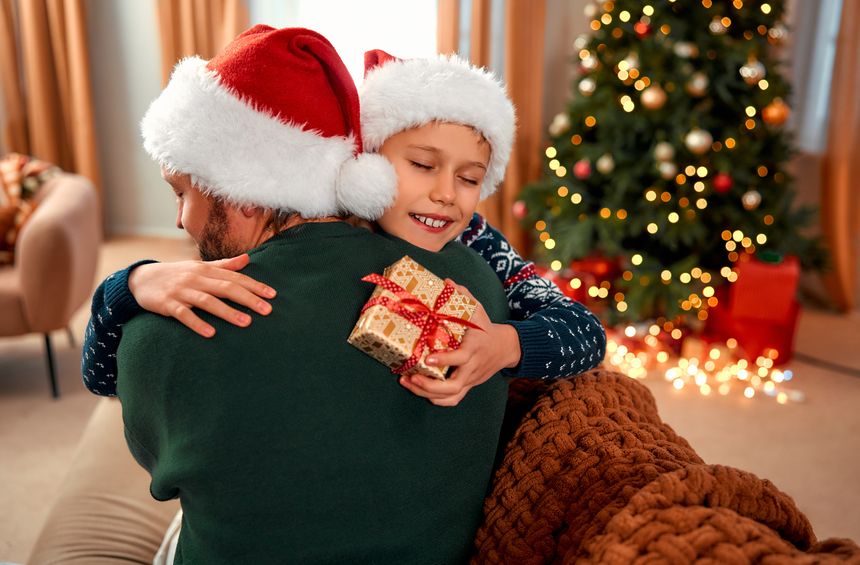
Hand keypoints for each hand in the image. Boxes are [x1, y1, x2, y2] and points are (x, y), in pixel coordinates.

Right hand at [128, 254, 275, 336]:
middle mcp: (196, 278)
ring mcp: (181, 291)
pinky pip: (183, 314)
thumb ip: (224, 265)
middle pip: (226, 288)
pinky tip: (210, 333)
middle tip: (267, 310)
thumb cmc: (177, 274)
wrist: (141, 279)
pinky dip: (197, 323)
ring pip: (208, 301)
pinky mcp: (167, 304)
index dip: (254, 285)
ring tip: (246, 322)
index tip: (272, 295)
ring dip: (228, 312)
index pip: (235, 277)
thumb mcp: (199, 267)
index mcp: (206, 269)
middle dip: (248, 299)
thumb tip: (247, 259)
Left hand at [398, 279, 520, 406]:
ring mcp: (471, 379)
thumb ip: (461, 295)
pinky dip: (438, 400)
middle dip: (429, 385)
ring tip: (408, 383)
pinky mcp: (469, 385)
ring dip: (428, 394)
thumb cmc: (486, 327)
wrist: (507, 347)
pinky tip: (421, 392)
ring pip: (452, 395)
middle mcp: (473, 366)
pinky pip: (454, 399)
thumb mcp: (477, 308)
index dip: (444, 359)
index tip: (427, 357)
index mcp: (475, 347)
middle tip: (410, 377)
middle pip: (454, 385)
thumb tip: (445, 281)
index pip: (461, 357)